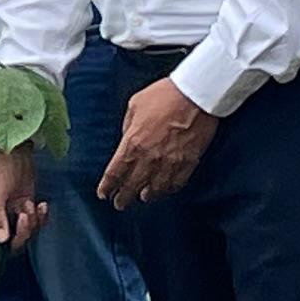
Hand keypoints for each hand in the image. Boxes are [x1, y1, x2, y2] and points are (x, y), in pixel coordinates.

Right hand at [0, 143, 44, 259]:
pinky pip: (34, 224)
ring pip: (22, 235)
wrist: (16, 149)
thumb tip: (1, 240)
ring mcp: (9, 215)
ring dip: (31, 222)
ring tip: (30, 204)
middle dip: (20, 234)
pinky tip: (40, 204)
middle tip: (24, 216)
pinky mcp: (23, 209)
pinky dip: (40, 217)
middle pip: (6, 245)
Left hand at [95, 76, 218, 207]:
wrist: (195, 95)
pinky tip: (164, 190)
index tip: (104, 194)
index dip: (108, 186)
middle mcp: (149, 158)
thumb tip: (126, 139)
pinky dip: (168, 190)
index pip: (115, 172)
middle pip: (132, 185)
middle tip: (119, 204)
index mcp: (132, 143)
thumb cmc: (164, 96)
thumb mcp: (134, 105)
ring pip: (155, 189)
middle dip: (124, 197)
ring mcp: (170, 163)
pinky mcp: (188, 163)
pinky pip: (176, 184)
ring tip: (142, 198)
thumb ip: (127, 126)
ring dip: (146, 196)